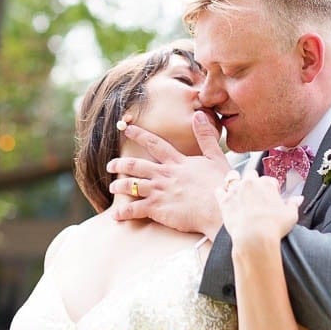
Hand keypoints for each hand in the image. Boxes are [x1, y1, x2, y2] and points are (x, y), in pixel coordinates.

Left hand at [107, 111, 230, 237]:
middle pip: (136, 165)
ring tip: (112, 188)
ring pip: (131, 185)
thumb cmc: (220, 184)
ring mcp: (159, 191)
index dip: (139, 134)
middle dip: (120, 164)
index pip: (154, 144)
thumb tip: (199, 114)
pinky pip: (134, 209)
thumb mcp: (215, 156)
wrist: (218, 208)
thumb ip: (205, 136)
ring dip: (119, 186)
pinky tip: (116, 215)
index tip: (126, 128)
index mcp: (177, 162)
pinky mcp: (157, 208)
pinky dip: (123, 212)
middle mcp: (164, 174)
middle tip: (110, 165)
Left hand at [217, 169, 301, 246]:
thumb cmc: (273, 227)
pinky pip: (219, 190)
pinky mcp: (224, 200)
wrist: (254, 237)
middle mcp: (250, 182)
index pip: (270, 180)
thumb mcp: (291, 215)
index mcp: (267, 183)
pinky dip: (222, 192)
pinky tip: (225, 197)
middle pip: (251, 174)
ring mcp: (236, 190)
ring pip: (232, 177)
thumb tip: (298, 199)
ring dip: (235, 181)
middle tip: (255, 193)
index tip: (271, 197)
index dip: (271, 188)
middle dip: (252, 181)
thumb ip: (294, 204)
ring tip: (237, 189)